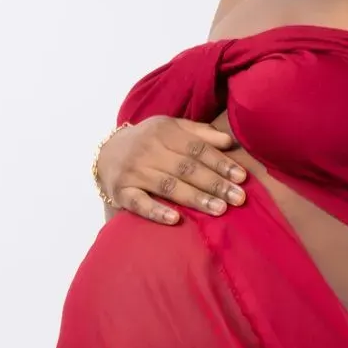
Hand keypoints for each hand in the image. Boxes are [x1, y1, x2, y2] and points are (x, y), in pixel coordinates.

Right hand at [97, 117, 247, 224]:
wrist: (105, 151)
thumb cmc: (149, 141)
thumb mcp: (172, 128)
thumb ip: (200, 133)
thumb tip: (230, 141)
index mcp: (165, 132)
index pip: (198, 149)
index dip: (221, 163)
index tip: (242, 178)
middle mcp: (149, 150)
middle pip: (187, 168)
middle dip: (215, 184)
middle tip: (239, 198)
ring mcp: (134, 171)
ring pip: (169, 186)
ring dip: (196, 198)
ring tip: (220, 209)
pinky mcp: (121, 191)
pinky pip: (139, 203)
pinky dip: (157, 211)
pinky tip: (176, 219)